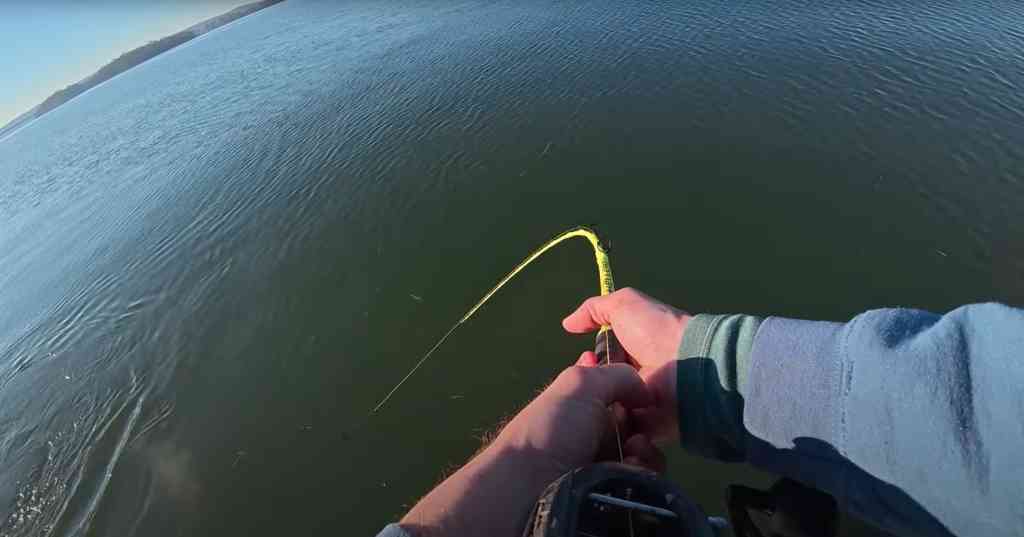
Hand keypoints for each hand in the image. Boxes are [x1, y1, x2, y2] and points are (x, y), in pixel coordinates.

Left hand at [400, 362, 664, 536]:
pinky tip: (631, 470)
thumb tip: (646, 392)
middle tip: (638, 430)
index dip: (637, 390)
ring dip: (647, 449)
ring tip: (632, 452)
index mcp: (582, 401)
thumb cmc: (552, 429)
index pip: (621, 390)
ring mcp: (605, 462)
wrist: (530, 489)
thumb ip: (618, 375)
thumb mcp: (579, 384)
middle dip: (646, 422)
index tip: (644, 395)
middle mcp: (595, 430)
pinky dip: (644, 471)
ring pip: (647, 451)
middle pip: (640, 421)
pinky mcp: (615, 491)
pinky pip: (644, 479)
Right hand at [563, 288, 690, 442]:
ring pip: (607, 410)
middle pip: (601, 387)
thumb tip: (567, 324)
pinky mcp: (649, 429)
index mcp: (635, 352)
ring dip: (598, 407)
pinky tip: (601, 422)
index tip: (587, 359)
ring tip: (592, 404)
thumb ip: (594, 310)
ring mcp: (644, 405)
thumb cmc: (656, 330)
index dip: (591, 361)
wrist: (690, 364)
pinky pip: (622, 434)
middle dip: (590, 385)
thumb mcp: (624, 305)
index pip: (602, 361)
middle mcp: (638, 378)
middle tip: (589, 382)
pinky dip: (611, 429)